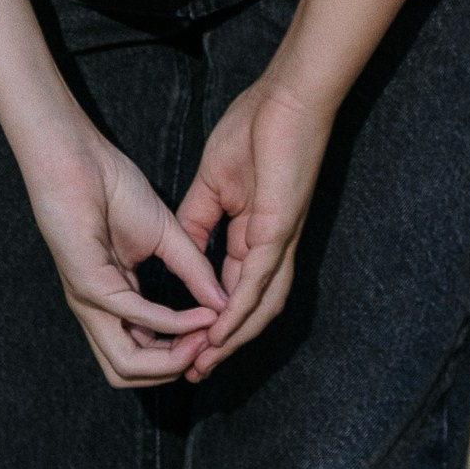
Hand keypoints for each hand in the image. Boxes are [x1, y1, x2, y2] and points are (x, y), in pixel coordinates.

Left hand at [21, 118, 228, 389]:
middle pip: (129, 372)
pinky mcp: (89, 285)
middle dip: (175, 368)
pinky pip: (132, 317)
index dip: (178, 354)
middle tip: (209, 345)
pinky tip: (195, 314)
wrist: (79, 157)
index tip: (215, 335)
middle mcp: (97, 310)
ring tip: (204, 336)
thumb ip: (192, 271)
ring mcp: (89, 301)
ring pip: (124, 364)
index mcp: (113, 301)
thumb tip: (222, 303)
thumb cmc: (112, 188)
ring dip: (170, 359)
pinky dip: (168, 322)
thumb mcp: (166, 236)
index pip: (140, 353)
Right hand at [173, 73, 333, 378]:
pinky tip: (221, 331)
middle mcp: (272, 248)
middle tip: (193, 372)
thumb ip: (199, 220)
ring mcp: (279, 240)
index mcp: (256, 236)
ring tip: (204, 363)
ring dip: (231, 339)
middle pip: (250, 310)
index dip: (211, 321)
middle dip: (222, 345)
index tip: (184, 344)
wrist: (286, 96)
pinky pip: (259, 280)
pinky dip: (240, 310)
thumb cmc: (255, 128)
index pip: (234, 291)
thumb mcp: (212, 183)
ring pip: (259, 306)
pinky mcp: (279, 229)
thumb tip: (183, 250)